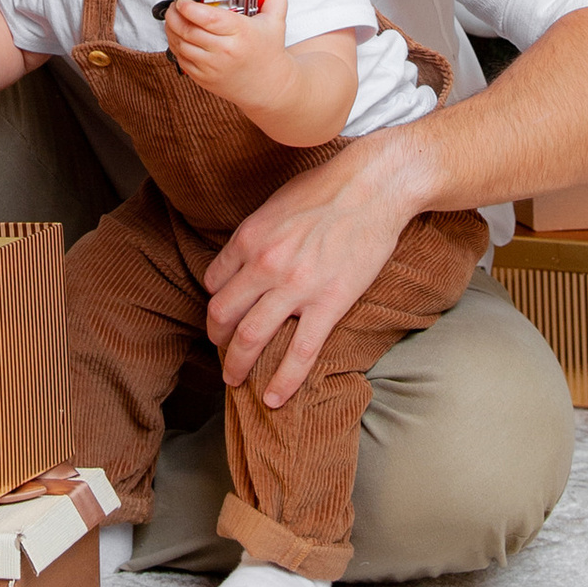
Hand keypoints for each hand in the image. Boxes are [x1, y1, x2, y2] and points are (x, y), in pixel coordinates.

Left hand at [161, 0, 286, 118]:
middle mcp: (225, 52)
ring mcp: (212, 67)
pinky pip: (180, 59)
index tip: (183, 0)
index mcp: (241, 34)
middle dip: (174, 14)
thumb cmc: (268, 52)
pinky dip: (174, 44)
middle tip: (175, 5)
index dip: (189, 7)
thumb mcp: (277, 21)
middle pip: (188, 30)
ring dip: (171, 29)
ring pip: (180, 45)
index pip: (208, 18)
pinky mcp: (203, 78)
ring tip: (174, 18)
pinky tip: (178, 35)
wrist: (269, 86)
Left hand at [202, 133, 421, 407]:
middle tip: (220, 353)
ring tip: (234, 381)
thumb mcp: (276, 204)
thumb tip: (244, 259)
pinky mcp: (328, 304)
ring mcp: (295, 287)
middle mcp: (264, 264)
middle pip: (223, 315)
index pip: (213, 283)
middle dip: (216, 340)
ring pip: (250, 338)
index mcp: (249, 237)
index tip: (221, 317)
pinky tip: (273, 399)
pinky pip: (300, 353)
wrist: (373, 187)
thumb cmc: (327, 189)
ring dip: (236, 365)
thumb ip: (256, 234)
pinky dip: (282, 381)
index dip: (214, 304)